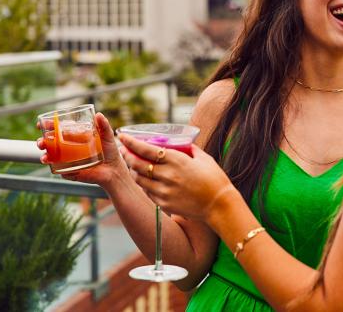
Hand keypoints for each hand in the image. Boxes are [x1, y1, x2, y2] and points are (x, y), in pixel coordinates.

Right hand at [36, 112, 125, 186]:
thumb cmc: (110, 151)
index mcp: (75, 136)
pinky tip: (59, 169)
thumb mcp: (108, 136)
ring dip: (45, 157)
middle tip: (41, 142)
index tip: (40, 124)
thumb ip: (103, 126)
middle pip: (51, 143)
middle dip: (42, 142)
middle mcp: (69, 148)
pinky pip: (62, 171)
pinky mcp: (72, 172)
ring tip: (45, 157)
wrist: (114, 170)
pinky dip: (58, 171)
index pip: (58, 129)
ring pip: (52, 157)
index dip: (48, 126)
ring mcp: (69, 160)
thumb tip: (98, 115)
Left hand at [118, 133, 236, 220]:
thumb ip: (189, 149)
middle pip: (138, 163)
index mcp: (177, 160)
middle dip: (127, 155)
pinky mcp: (164, 203)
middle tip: (124, 150)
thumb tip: (179, 143)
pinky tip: (145, 179)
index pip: (146, 149)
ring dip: (134, 170)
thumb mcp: (203, 158)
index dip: (131, 142)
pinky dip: (144, 184)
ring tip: (133, 165)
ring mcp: (164, 191)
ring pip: (139, 178)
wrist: (220, 205)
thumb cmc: (214, 179)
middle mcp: (167, 175)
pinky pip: (147, 191)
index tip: (123, 136)